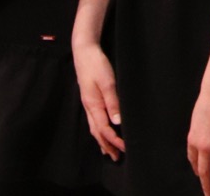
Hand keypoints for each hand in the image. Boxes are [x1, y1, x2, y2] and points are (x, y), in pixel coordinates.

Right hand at [74, 39, 124, 160]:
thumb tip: (118, 122)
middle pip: (97, 132)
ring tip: (109, 152)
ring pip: (94, 128)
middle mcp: (89, 107)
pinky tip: (102, 131)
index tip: (126, 148)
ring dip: (102, 141)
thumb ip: (112, 101)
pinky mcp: (89, 99)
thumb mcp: (107, 81)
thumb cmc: (96, 64)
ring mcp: (88, 103)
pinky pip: (93, 120)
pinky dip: (98, 131)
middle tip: (118, 158)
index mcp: (93, 105)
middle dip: (107, 146)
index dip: (115, 140)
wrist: (84, 51)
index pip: (104, 129)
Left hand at [187, 85, 209, 195]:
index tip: (201, 177)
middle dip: (207, 187)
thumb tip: (200, 138)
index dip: (198, 171)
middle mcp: (204, 147)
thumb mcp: (196, 119)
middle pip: (205, 172)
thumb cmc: (206, 101)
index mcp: (194, 141)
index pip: (194, 161)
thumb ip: (198, 132)